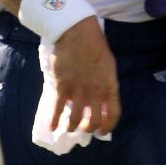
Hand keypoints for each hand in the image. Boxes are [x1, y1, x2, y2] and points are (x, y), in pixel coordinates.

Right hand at [48, 18, 121, 134]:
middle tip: (84, 128)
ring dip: (72, 127)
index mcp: (109, 86)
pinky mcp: (62, 86)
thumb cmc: (95, 46)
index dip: (108, 127)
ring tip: (69, 127)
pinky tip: (52, 126)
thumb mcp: (108, 66)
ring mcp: (78, 90)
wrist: (77, 32)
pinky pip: (58, 108)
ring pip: (76, 119)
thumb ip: (106, 84)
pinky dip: (54, 120)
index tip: (102, 132)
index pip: (113, 114)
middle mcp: (95, 92)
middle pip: (94, 121)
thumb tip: (102, 99)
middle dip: (89, 129)